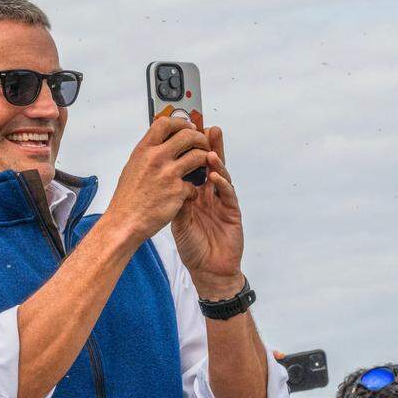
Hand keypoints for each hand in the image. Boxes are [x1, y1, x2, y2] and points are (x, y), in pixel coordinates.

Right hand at [103, 117, 209, 244]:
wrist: (125, 221)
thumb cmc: (127, 199)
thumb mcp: (132, 167)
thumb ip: (148, 154)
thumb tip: (161, 144)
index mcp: (143, 150)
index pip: (165, 123)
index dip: (181, 122)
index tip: (188, 127)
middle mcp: (156, 158)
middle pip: (188, 135)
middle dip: (200, 138)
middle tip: (202, 145)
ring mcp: (168, 174)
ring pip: (199, 155)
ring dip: (205, 160)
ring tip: (203, 166)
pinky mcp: (177, 190)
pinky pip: (195, 184)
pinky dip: (194, 189)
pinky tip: (188, 194)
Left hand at [171, 126, 244, 298]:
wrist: (207, 268)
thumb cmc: (193, 244)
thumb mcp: (178, 217)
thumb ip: (175, 197)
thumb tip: (164, 176)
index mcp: (196, 192)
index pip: (195, 166)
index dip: (193, 150)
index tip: (187, 133)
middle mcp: (211, 193)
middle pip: (211, 165)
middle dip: (210, 146)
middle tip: (208, 128)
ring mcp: (223, 201)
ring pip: (222, 176)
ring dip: (217, 162)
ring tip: (209, 150)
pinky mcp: (233, 212)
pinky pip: (228, 195)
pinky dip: (223, 184)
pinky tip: (217, 175)